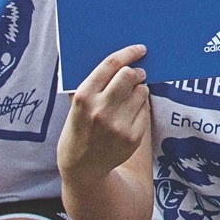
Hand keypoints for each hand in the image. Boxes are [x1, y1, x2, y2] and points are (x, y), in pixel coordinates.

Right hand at [59, 45, 150, 178]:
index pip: (111, 64)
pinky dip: (140, 109)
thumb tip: (116, 59)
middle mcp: (100, 110)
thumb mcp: (75, 107)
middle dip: (136, 72)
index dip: (128, 53)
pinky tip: (128, 117)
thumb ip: (91, 84)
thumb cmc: (79, 130)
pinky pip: (145, 110)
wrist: (83, 169)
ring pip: (141, 91)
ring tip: (128, 99)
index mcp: (83, 97)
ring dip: (139, 91)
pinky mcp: (132, 137)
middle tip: (138, 74)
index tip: (140, 49)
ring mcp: (118, 125)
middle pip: (129, 75)